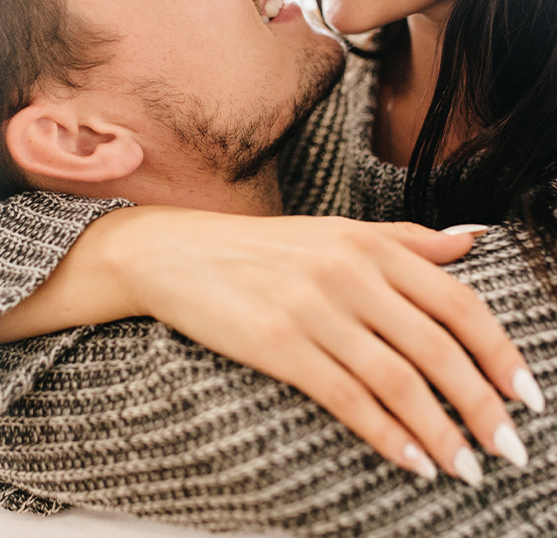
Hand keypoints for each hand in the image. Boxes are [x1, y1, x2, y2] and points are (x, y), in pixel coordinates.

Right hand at [111, 209, 537, 483]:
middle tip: (511, 447)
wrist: (176, 253)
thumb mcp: (333, 230)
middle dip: (482, 404)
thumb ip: (405, 238)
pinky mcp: (279, 344)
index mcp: (367, 243)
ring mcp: (312, 309)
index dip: (499, 351)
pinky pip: (347, 398)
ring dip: (442, 432)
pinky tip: (412, 461)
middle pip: (437, 347)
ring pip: (398, 380)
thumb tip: (472, 241)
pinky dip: (387, 436)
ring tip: (469, 467)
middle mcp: (347, 273)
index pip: (457, 300)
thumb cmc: (258, 247)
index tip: (526, 393)